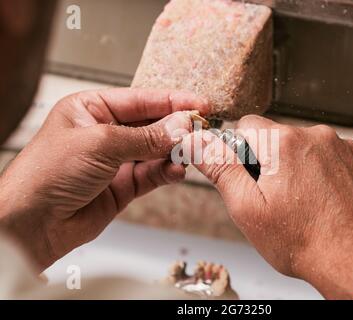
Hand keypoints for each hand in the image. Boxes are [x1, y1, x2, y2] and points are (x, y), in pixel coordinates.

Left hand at [0, 88, 207, 270]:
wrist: (33, 223)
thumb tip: (181, 127)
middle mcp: (105, 133)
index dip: (172, 101)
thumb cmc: (48, 173)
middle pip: (151, 125)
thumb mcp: (101, 143)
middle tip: (200, 130)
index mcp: (91, 109)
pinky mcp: (123, 186)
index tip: (199, 104)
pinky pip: (152, 175)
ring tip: (190, 152)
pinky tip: (176, 170)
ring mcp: (115, 160)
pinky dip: (167, 172)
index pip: (140, 100)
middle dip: (176, 128)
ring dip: (174, 152)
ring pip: (156, 151)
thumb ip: (146, 137)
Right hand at [184, 115, 352, 298]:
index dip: (241, 151)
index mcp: (283, 143)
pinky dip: (326, 174)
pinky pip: (333, 158)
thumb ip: (220, 168)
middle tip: (277, 197)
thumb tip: (197, 142)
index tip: (250, 175)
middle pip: (279, 137)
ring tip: (305, 203)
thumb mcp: (248, 208)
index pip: (247, 125)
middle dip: (272, 161)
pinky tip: (326, 200)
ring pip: (307, 148)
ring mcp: (344, 147)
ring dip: (300, 167)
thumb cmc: (304, 241)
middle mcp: (317, 136)